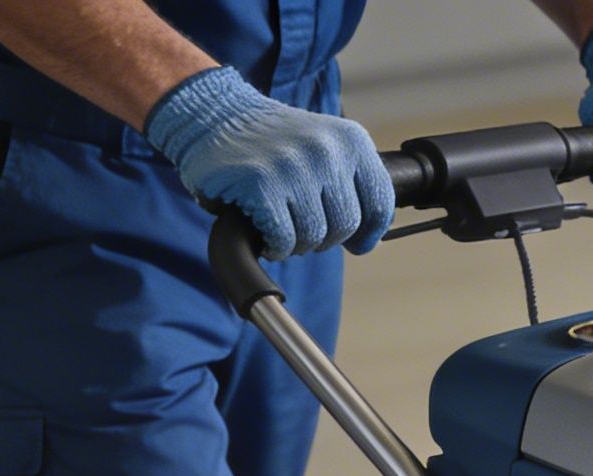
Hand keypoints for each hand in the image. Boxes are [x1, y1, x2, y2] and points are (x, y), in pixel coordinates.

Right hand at [146, 66, 393, 255]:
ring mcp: (293, 166)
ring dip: (297, 242)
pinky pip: (283, 238)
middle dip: (324, 236)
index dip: (368, 233)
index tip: (357, 244)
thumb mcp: (323, 145)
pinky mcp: (260, 183)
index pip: (380, 204)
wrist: (212, 113)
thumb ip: (349, 181)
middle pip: (346, 225)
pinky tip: (264, 232)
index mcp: (351, 141)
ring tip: (280, 224)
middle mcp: (326, 150)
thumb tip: (367, 238)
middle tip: (301, 227)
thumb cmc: (270, 140)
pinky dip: (275, 245)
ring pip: (315, 235)